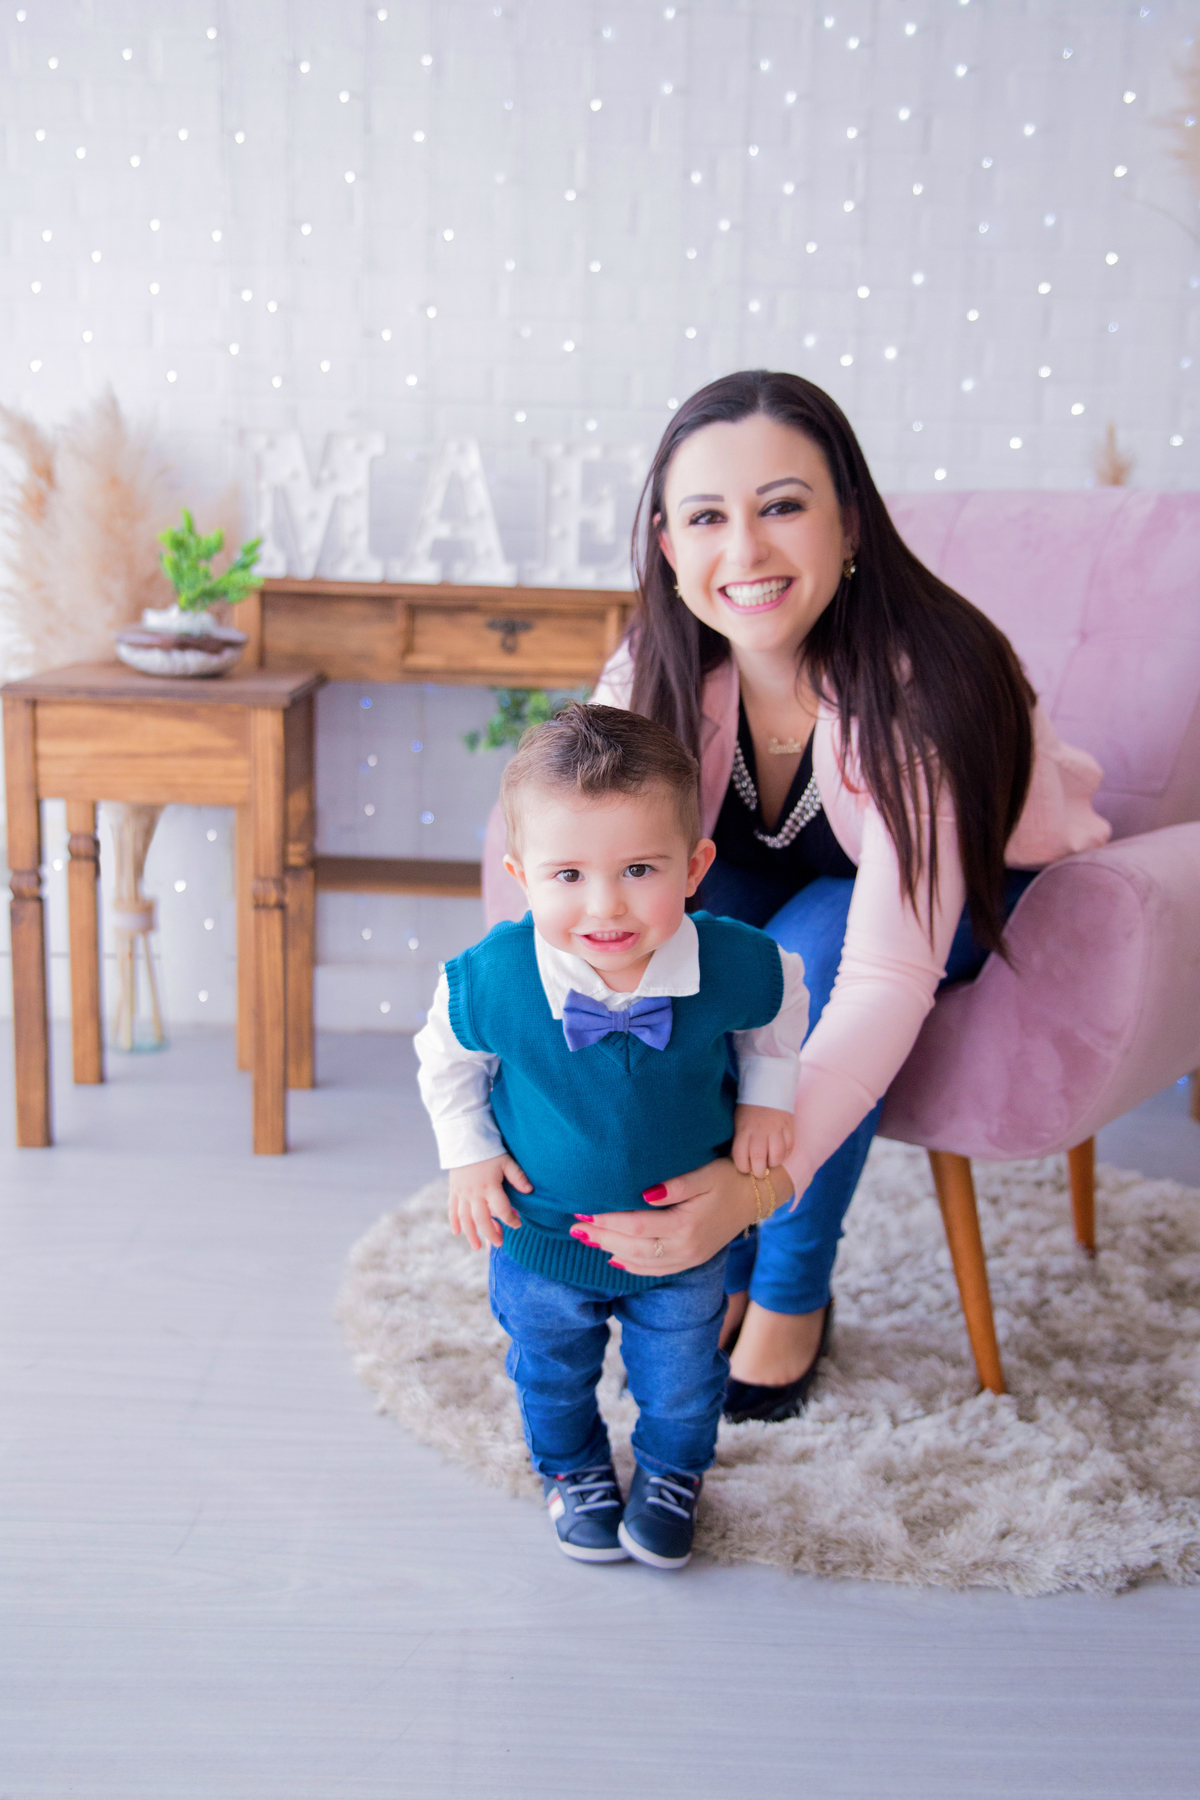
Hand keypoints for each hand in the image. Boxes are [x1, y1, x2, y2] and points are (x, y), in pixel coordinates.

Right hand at [447, 1153, 530, 1251]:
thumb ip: (518, 1177)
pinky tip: (456, 1232)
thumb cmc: (489, 1150)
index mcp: (490, 1187)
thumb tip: (530, 1191)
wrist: (465, 1139)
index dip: (511, 1220)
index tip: (518, 1224)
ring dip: (470, 1234)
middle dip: (490, 1234)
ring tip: (476, 1247)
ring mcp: (462, 1193)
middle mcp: (474, 1193)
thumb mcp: (506, 1161)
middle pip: (481, 1219)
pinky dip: (453, 1221)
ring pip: (465, 1219)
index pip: (502, 1210)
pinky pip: (452, 1209)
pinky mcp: (453, 1190)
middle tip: (499, 1244)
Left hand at [572, 1157, 793, 1278]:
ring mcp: (689, 1258)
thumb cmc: (729, 1177)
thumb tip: (645, 1194)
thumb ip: (675, 1185)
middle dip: (601, 1238)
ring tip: (587, 1240)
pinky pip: (657, 1271)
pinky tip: (615, 1259)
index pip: (636, 1227)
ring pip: (642, 1262)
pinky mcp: (692, 1260)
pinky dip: (633, 1267)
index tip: (583, 1211)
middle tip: (575, 1228)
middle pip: (633, 1248)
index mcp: (685, 1225)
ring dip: (611, 1251)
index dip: (607, 1221)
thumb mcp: (704, 1174)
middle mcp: (686, 1247)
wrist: (758, 1196)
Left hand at [731, 1104, 794, 1178]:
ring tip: (771, 1163)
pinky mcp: (789, 1127)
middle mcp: (759, 1130)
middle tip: (759, 1172)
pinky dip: (786, 1154)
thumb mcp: (738, 1123)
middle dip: (759, 1171)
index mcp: (744, 1130)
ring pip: (777, 1155)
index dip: (743, 1167)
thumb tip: (741, 1161)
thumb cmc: (749, 1109)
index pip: (740, 1156)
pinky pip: (790, 1146)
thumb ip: (740, 1141)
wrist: (766, 1088)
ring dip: (774, 1163)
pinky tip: (781, 1154)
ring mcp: (776, 1129)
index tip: (745, 1168)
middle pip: (759, 1158)